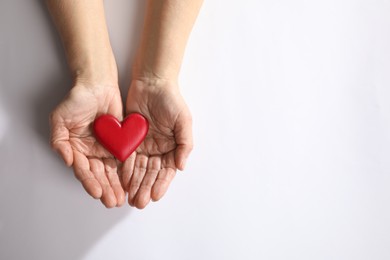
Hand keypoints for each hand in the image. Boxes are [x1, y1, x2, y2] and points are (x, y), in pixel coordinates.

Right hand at [50, 83, 124, 207]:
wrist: (97, 85)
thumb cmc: (77, 99)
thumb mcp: (60, 119)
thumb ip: (59, 141)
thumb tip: (67, 161)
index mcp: (77, 149)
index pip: (83, 170)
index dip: (90, 182)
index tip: (97, 193)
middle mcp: (91, 152)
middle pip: (98, 175)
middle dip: (105, 189)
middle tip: (112, 202)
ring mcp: (106, 148)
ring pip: (111, 171)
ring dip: (115, 186)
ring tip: (121, 198)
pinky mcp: (121, 143)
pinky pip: (124, 160)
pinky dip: (126, 172)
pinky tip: (130, 183)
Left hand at [122, 79, 192, 208]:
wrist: (152, 82)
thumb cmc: (171, 100)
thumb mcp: (184, 120)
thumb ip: (185, 144)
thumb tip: (181, 166)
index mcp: (172, 146)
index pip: (166, 170)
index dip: (161, 184)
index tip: (155, 196)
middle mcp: (158, 148)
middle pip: (151, 173)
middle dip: (145, 188)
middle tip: (139, 203)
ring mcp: (143, 145)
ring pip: (138, 169)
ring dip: (135, 184)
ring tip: (130, 198)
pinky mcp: (129, 139)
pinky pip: (126, 157)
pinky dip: (125, 170)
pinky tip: (122, 182)